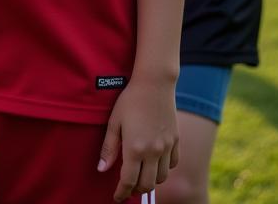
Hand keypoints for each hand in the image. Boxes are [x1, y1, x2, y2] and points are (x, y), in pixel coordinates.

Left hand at [99, 78, 178, 201]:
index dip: (121, 192)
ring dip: (150, 181)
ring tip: (140, 175)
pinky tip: (155, 163)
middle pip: (147, 184)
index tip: (116, 197)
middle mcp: (154, 152)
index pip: (129, 181)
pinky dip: (164, 169)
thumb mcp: (114, 122)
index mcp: (135, 148)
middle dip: (135, 190)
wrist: (154, 84)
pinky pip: (172, 164)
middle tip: (127, 188)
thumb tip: (101, 170)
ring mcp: (167, 147)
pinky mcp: (176, 141)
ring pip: (161, 177)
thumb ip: (108, 148)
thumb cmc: (129, 100)